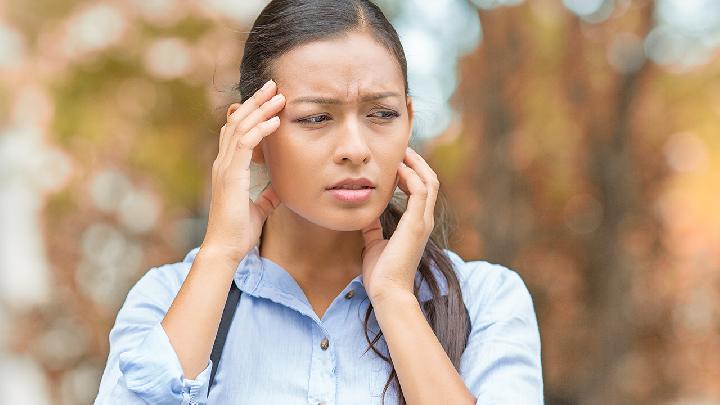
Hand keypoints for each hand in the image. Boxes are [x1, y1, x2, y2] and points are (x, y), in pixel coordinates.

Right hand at [201, 80, 285, 263]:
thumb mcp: (260, 208)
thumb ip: (267, 195)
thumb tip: (280, 188)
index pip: (236, 131)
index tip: (269, 99)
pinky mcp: (231, 175)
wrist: (226, 248)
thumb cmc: (239, 231)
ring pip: (240, 127)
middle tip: (273, 85)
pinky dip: (261, 129)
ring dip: (260, 109)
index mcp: (228, 168)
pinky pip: (245, 143)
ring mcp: (225, 167)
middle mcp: (223, 163)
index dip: (251, 113)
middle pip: (237, 121)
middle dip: (256, 101)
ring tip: (278, 95)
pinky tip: (276, 121)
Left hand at [360, 146, 439, 302]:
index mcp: (417, 224)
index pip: (422, 189)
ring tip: (401, 152)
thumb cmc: (381, 273)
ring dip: (415, 163)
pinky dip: (410, 176)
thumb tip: (367, 215)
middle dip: (417, 162)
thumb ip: (374, 228)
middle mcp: (424, 220)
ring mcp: (422, 222)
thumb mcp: (374, 243)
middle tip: (401, 148)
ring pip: (429, 181)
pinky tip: (396, 169)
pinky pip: (420, 191)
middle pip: (430, 180)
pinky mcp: (416, 224)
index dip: (412, 171)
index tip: (396, 159)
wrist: (387, 292)